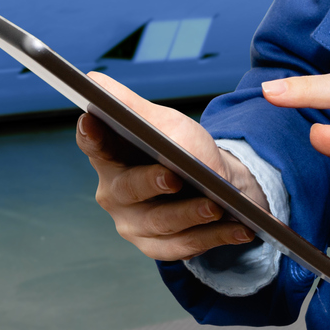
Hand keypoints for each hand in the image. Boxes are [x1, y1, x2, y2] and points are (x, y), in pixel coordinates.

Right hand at [76, 73, 267, 261]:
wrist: (211, 183)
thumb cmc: (180, 147)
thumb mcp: (162, 121)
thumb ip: (130, 105)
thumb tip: (93, 82)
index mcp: (108, 156)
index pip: (92, 143)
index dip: (90, 134)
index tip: (91, 120)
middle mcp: (114, 193)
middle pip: (128, 188)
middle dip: (151, 183)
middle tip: (173, 177)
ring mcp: (134, 224)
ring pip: (161, 222)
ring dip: (191, 214)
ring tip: (216, 206)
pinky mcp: (158, 247)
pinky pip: (185, 245)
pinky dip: (214, 236)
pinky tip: (239, 227)